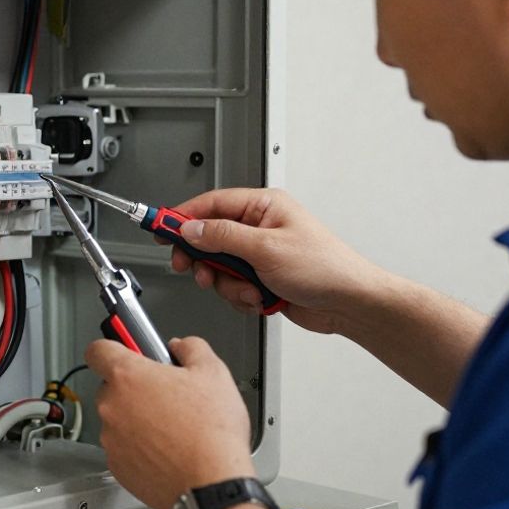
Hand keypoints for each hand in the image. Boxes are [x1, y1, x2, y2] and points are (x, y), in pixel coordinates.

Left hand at [86, 336, 254, 508]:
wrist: (211, 484)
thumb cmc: (211, 432)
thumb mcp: (213, 372)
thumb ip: (191, 348)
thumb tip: (182, 346)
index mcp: (128, 376)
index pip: (98, 350)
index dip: (112, 346)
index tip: (126, 348)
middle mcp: (112, 407)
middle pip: (112, 387)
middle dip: (135, 388)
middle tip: (166, 394)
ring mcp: (112, 440)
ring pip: (118, 420)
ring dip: (138, 420)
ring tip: (173, 427)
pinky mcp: (118, 467)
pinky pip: (124, 449)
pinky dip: (140, 448)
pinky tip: (168, 449)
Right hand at [169, 188, 390, 335]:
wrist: (350, 303)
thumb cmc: (326, 267)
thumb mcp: (266, 248)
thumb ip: (223, 237)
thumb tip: (191, 229)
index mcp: (263, 206)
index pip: (211, 204)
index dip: (182, 216)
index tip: (159, 226)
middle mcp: (260, 227)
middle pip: (209, 238)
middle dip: (205, 260)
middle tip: (195, 270)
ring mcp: (260, 254)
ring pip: (219, 268)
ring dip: (229, 285)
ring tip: (249, 290)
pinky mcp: (261, 278)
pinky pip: (233, 287)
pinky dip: (242, 297)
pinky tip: (261, 299)